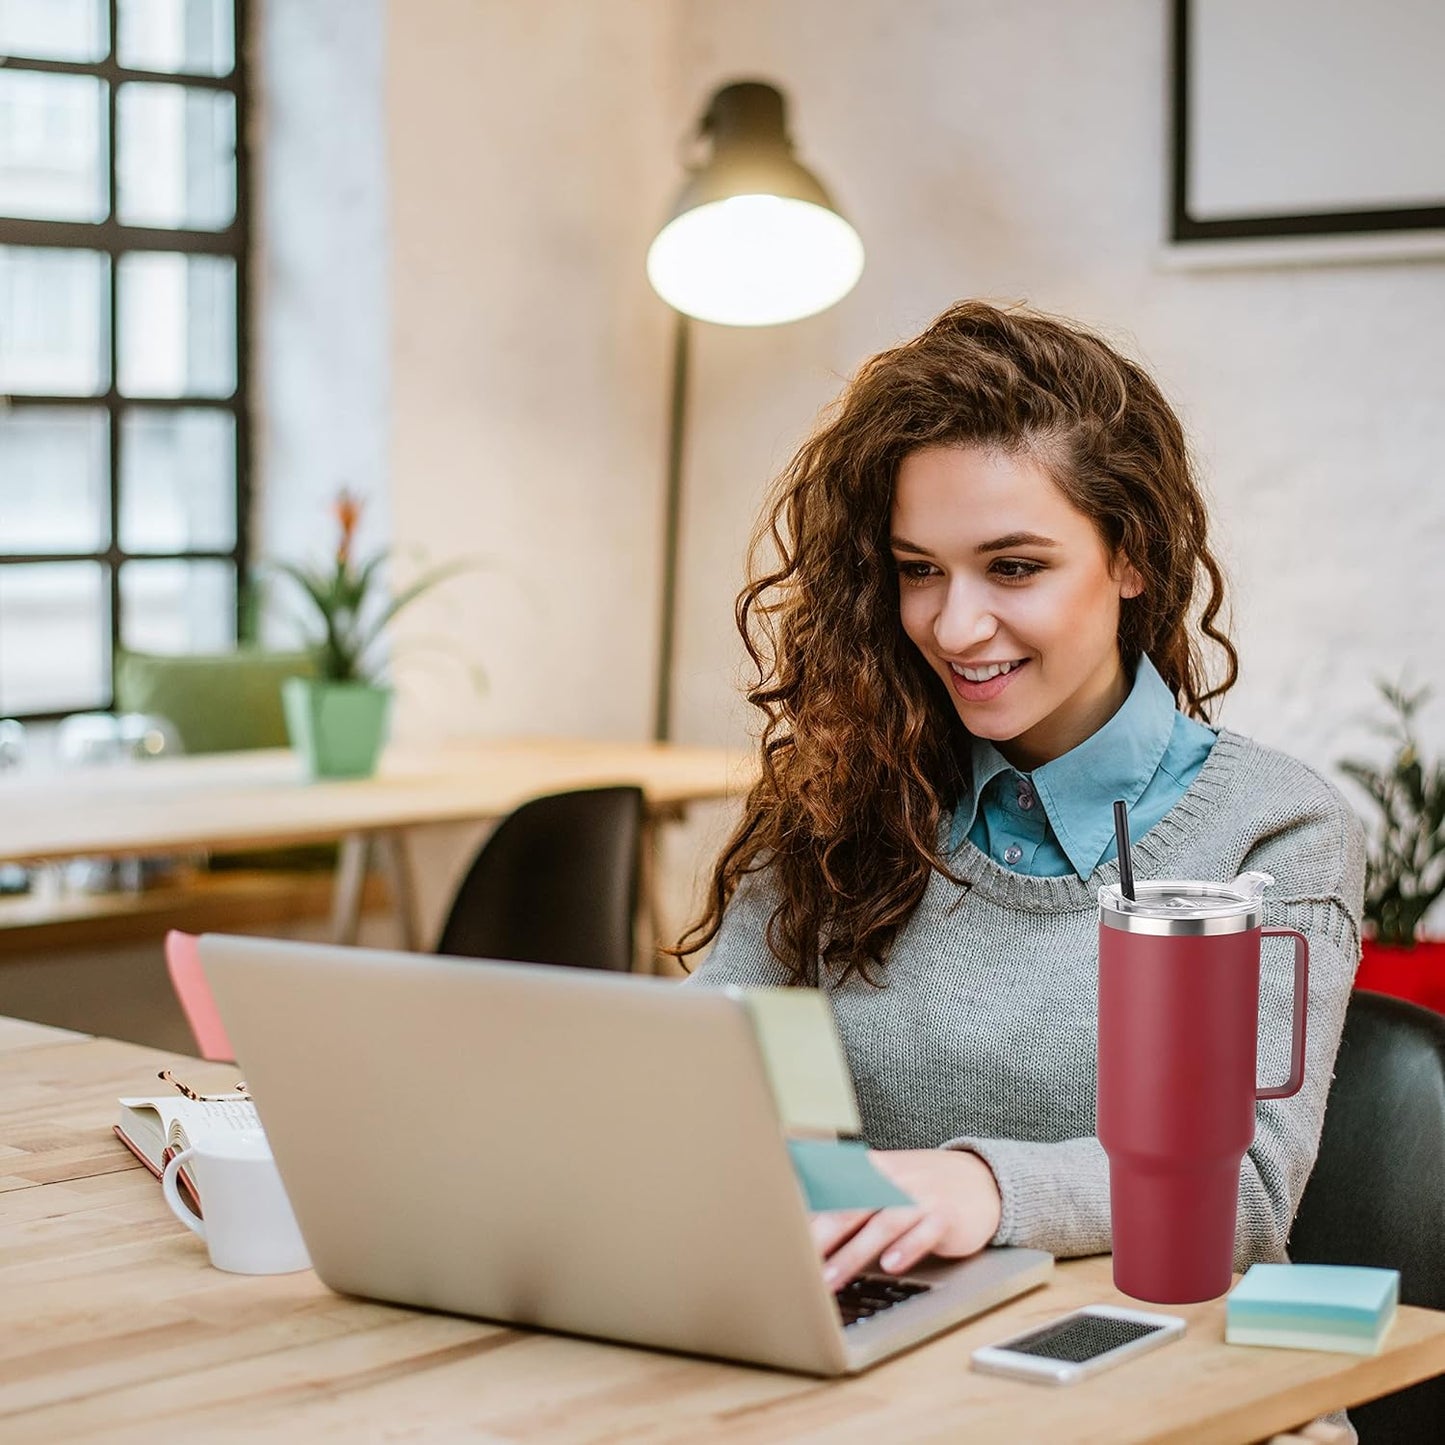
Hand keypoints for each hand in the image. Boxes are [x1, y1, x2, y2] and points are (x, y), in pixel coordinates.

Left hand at [810, 1148, 1001, 1291]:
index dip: (807, 1212)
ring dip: (853, 1253)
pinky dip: (907, 1248)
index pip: (833, 1188)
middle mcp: (894, 1179)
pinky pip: (924, 1232)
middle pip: (851, 1207)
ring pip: (882, 1224)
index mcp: (873, 1168)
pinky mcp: (946, 1215)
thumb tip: (805, 1223)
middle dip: (820, 1237)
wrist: (982, 1180)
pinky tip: (891, 1266)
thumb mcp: (886, 1183)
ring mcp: (921, 1196)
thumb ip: (851, 1199)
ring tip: (830, 1278)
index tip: (782, 1235)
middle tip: (796, 1263)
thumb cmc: (921, 1187)